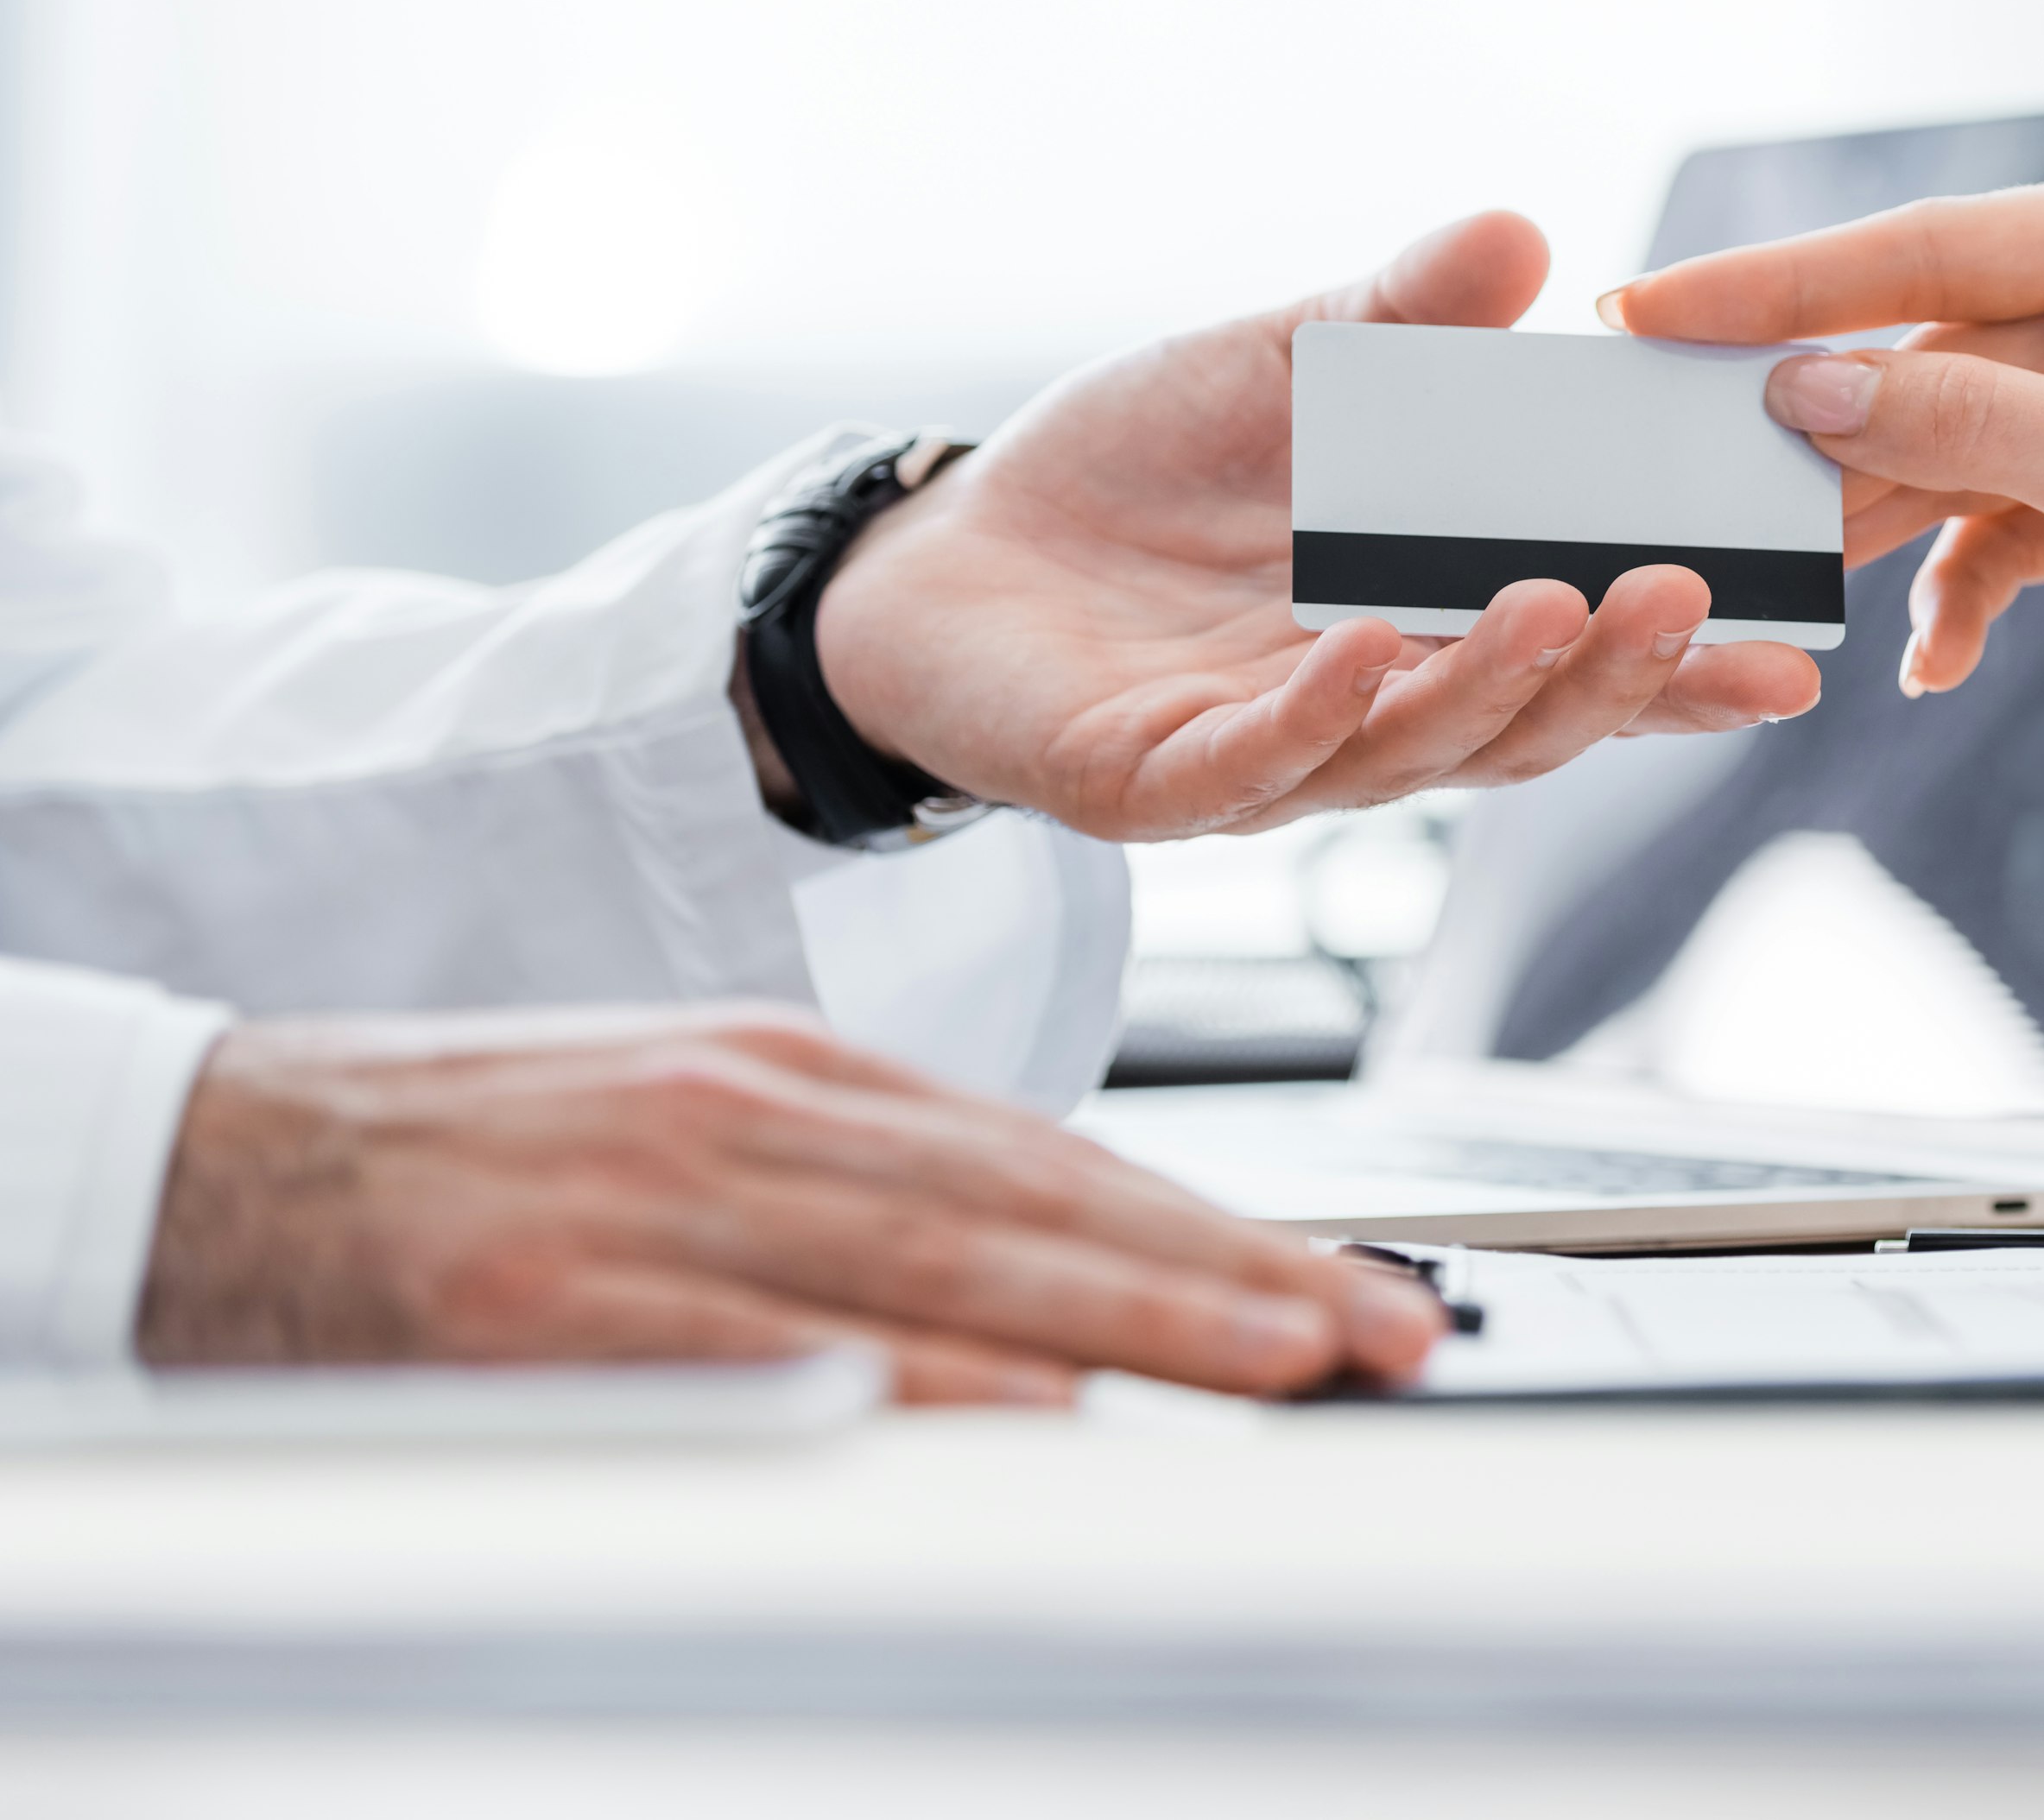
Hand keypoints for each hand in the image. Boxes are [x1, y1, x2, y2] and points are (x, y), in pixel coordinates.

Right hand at [138, 1004, 1450, 1400]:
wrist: (223, 1153)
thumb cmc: (481, 1155)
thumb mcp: (691, 1129)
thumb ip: (861, 1201)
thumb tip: (1042, 1294)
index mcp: (796, 1076)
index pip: (1051, 1160)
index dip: (1210, 1225)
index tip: (1340, 1283)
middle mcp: (758, 1119)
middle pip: (1040, 1208)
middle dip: (1229, 1274)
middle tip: (1378, 1332)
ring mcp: (664, 1203)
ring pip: (946, 1264)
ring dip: (1132, 1317)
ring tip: (1280, 1360)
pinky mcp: (564, 1301)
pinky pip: (774, 1346)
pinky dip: (912, 1377)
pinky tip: (1030, 1409)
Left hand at [804, 212, 1819, 838]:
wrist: (944, 552)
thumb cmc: (1129, 474)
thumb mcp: (1281, 369)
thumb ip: (1400, 324)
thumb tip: (1526, 240)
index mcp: (1418, 635)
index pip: (1569, 670)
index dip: (1679, 676)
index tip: (1793, 656)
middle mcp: (1358, 721)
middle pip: (1511, 729)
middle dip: (1610, 677)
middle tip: (1689, 600)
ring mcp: (1254, 764)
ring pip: (1399, 754)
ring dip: (1486, 687)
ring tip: (1559, 605)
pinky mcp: (1140, 781)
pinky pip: (1244, 761)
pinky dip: (1312, 711)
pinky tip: (1365, 645)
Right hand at [1604, 171, 2043, 878]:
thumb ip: (1964, 429)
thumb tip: (1801, 391)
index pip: (1938, 248)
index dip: (1786, 284)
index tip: (1653, 303)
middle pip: (1929, 347)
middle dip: (1830, 427)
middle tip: (1692, 464)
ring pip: (1946, 443)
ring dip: (1883, 525)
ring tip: (1799, 577)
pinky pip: (1989, 522)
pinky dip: (1955, 591)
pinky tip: (1934, 663)